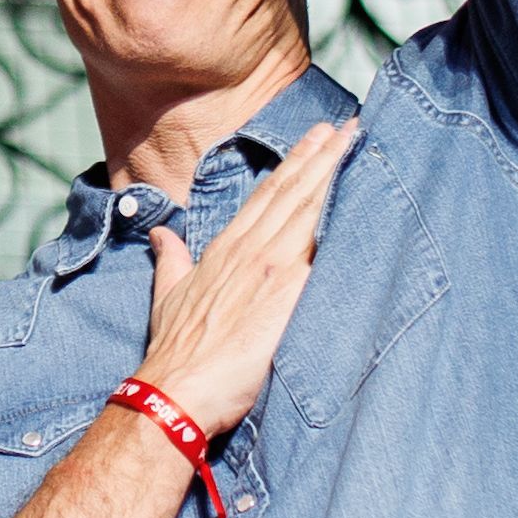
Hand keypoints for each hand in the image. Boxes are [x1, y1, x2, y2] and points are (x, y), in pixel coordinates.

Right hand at [135, 123, 360, 437]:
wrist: (177, 390)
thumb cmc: (175, 352)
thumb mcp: (167, 296)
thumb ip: (171, 260)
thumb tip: (162, 235)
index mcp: (224, 251)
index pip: (265, 197)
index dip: (292, 166)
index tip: (314, 141)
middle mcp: (248, 252)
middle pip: (290, 194)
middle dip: (319, 157)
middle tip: (345, 127)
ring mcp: (269, 269)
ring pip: (305, 209)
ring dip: (330, 173)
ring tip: (352, 144)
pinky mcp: (287, 294)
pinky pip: (318, 248)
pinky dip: (335, 219)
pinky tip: (355, 200)